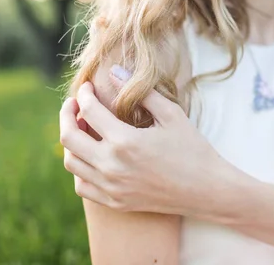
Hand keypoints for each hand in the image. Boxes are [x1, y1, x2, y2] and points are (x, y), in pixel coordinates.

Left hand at [59, 77, 235, 216]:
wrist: (206, 190)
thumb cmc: (193, 149)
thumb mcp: (172, 114)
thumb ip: (142, 93)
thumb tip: (115, 71)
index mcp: (125, 141)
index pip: (89, 110)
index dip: (84, 94)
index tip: (89, 86)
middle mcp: (111, 166)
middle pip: (69, 137)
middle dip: (67, 114)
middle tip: (74, 104)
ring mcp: (111, 187)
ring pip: (71, 163)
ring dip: (71, 142)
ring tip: (83, 129)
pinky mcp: (115, 201)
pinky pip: (82, 186)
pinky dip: (80, 169)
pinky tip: (92, 156)